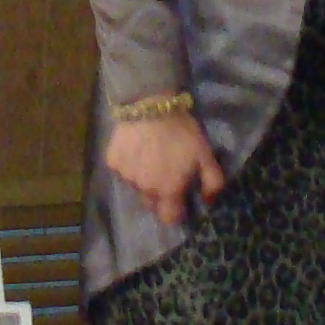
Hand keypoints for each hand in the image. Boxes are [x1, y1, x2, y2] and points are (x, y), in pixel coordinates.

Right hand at [106, 112, 225, 228]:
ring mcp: (126, 177)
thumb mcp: (206, 155)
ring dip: (143, 179)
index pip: (169, 218)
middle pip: (151, 204)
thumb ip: (212, 183)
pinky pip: (122, 171)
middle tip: (165, 175)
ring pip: (136, 187)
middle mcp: (145, 189)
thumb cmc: (182, 132)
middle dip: (159, 196)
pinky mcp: (112, 163)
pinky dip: (129, 165)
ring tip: (150, 158)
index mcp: (168, 191)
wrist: (152, 105)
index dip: (175, 212)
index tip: (179, 200)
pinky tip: (136, 149)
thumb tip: (207, 201)